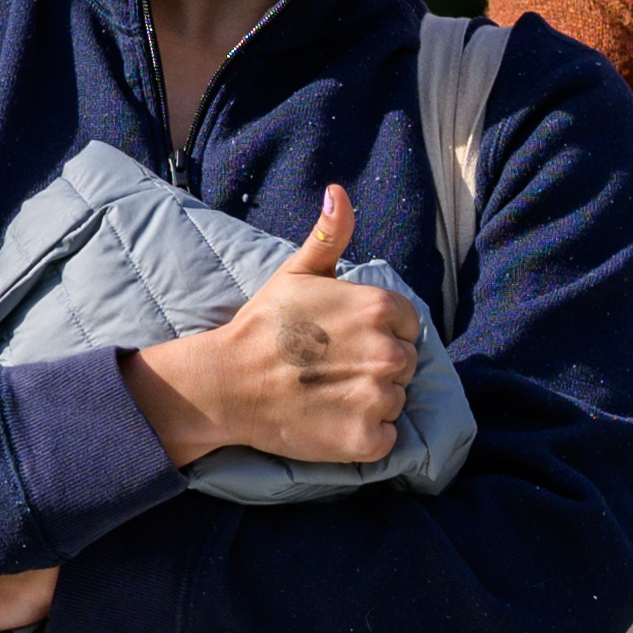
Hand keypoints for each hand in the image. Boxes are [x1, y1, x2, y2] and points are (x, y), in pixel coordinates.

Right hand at [123, 182, 417, 468]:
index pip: (406, 327)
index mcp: (381, 309)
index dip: (376, 335)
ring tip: (325, 393)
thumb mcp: (297, 273)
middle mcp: (389, 353)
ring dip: (368, 401)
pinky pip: (386, 438)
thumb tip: (339, 192)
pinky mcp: (366, 439)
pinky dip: (364, 436)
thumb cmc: (263, 326)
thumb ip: (329, 235)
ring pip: (395, 401)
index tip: (340, 342)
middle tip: (329, 369)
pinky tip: (330, 421)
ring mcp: (379, 398)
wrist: (226, 383)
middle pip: (404, 365)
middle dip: (374, 367)